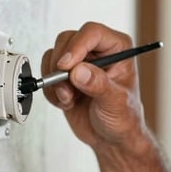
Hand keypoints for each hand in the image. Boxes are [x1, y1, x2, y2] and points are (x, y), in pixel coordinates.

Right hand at [41, 23, 144, 149]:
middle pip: (67, 40)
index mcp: (117, 48)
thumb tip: (78, 71)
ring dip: (55, 80)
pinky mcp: (65, 76)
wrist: (111, 138)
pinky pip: (46, 73)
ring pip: (54, 55)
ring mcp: (80, 63)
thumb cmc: (124, 118)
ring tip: (69, 98)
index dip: (76, 46)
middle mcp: (98, 51)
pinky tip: (67, 102)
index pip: (92, 33)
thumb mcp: (116, 102)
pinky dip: (51, 90)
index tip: (66, 66)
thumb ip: (98, 85)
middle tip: (67, 87)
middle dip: (61, 66)